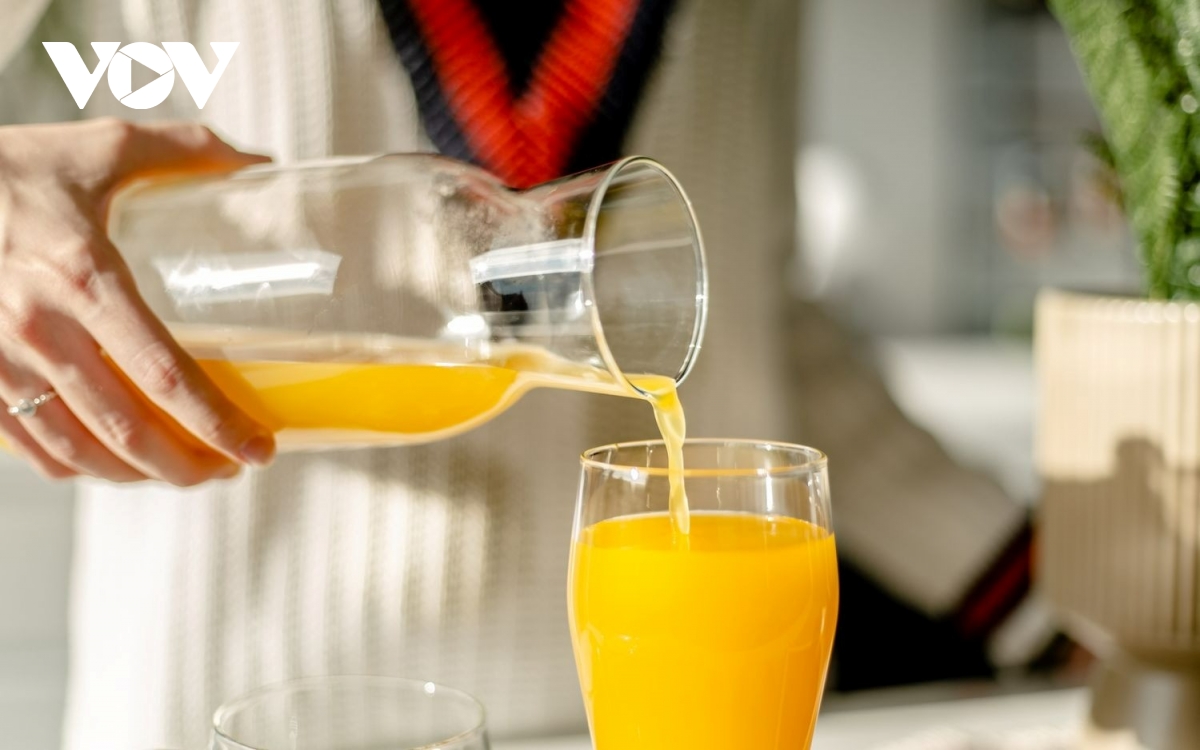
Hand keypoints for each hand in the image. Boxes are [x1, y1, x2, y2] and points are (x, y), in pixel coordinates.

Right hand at [0, 118, 275, 484]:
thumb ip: (184, 148)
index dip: (218, 423)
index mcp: (82, 276)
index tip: (260, 448)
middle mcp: (37, 328)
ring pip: (77, 450)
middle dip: (187, 466)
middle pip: (126, 430)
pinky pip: (29, 446)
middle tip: (232, 469)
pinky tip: (114, 462)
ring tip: (184, 471)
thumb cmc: (12, 165)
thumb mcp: (100, 146)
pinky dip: (79, 467)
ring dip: (138, 476)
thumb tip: (258, 159)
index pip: (163, 374)